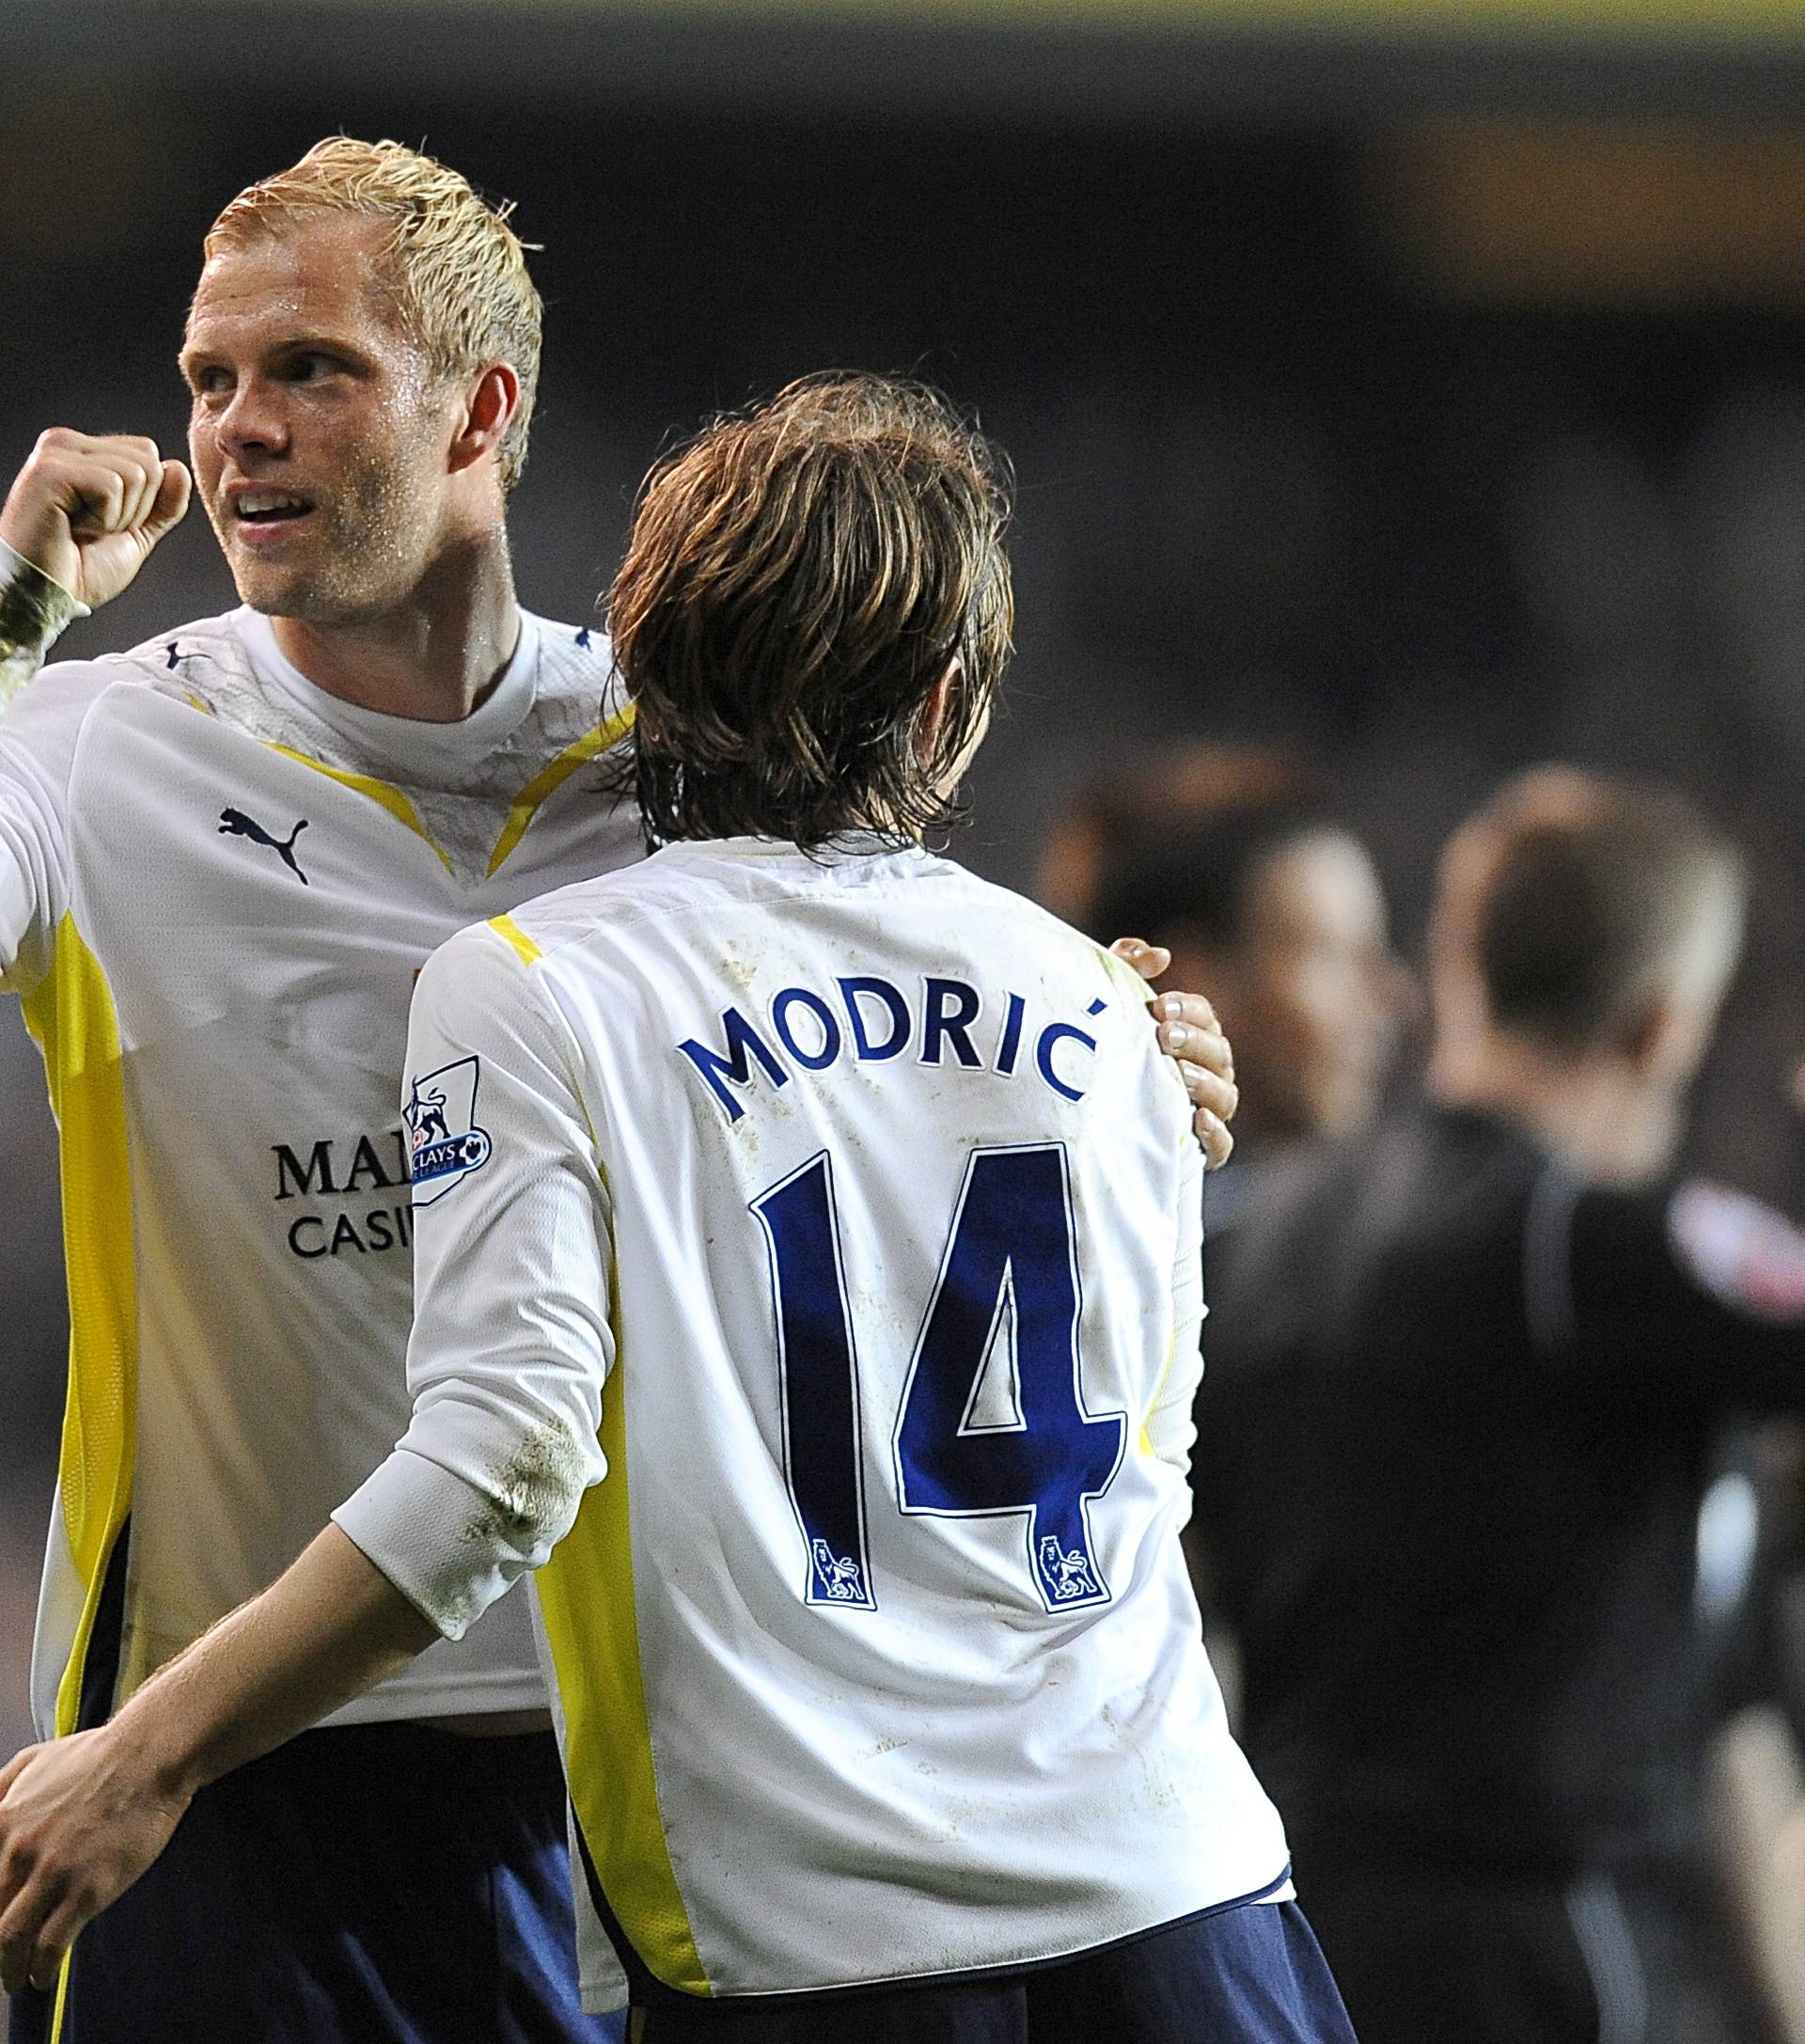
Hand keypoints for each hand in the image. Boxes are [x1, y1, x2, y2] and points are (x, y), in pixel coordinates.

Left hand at [0, 1726, 190, 1992]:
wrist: (150, 1756)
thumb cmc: (96, 1756)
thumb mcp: (32, 1761)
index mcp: (2, 1821)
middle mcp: (18, 1851)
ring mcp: (53, 1872)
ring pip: (10, 1939)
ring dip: (7, 1969)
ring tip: (13, 1979)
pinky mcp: (88, 1890)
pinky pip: (52, 1945)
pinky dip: (42, 1969)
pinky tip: (43, 1976)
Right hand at [1, 429, 190, 610]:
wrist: (43, 594)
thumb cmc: (79, 569)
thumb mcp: (136, 534)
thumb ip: (163, 504)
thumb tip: (179, 468)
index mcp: (83, 452)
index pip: (148, 453)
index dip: (144, 501)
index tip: (106, 524)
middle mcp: (66, 443)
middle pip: (147, 461)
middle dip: (135, 509)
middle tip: (93, 529)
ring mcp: (55, 453)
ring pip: (135, 473)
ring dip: (118, 518)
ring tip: (81, 529)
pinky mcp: (50, 471)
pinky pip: (112, 486)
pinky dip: (103, 520)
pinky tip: (71, 528)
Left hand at [1111, 938, 1237, 1168]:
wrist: (1078, 1117)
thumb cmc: (1100, 1053)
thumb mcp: (1106, 1006)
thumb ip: (1127, 969)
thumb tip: (1158, 954)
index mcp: (1191, 1038)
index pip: (1205, 1017)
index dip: (1189, 1009)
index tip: (1160, 1006)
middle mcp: (1206, 1074)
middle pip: (1219, 1053)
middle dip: (1195, 1042)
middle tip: (1163, 1037)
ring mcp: (1206, 1113)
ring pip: (1226, 1097)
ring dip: (1205, 1083)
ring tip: (1178, 1074)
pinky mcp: (1198, 1153)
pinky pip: (1222, 1147)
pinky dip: (1215, 1135)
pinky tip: (1197, 1119)